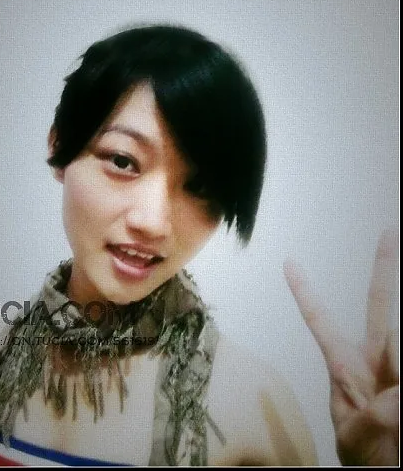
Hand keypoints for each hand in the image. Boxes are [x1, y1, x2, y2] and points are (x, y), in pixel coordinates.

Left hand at [283, 229, 398, 465]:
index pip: (320, 321)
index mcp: (344, 365)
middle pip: (380, 306)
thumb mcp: (355, 436)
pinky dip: (402, 380)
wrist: (387, 470)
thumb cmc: (363, 455)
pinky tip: (397, 399)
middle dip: (384, 269)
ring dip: (397, 371)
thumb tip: (402, 391)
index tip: (288, 263)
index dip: (305, 293)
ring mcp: (398, 367)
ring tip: (390, 410)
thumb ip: (376, 414)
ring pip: (400, 345)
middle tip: (388, 233)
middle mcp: (374, 358)